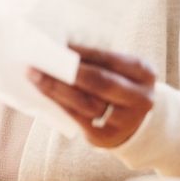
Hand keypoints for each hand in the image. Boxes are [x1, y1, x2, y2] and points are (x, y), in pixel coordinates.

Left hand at [27, 43, 155, 146]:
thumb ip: (98, 61)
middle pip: (100, 82)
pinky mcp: (105, 136)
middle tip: (41, 61)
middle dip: (69, 71)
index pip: (111, 59)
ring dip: (56, 88)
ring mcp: (124, 120)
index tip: (60, 44)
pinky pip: (77, 117)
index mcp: (144, 74)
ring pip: (85, 102)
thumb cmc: (119, 87)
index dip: (84, 53)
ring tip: (35, 76)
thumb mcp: (121, 71)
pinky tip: (43, 92)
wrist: (136, 125)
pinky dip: (58, 102)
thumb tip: (58, 48)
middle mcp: (139, 98)